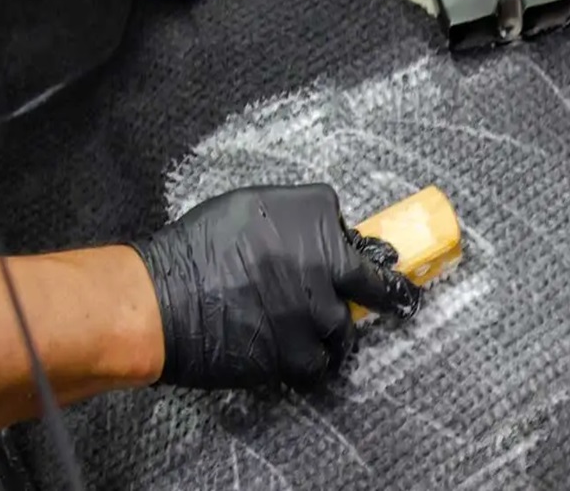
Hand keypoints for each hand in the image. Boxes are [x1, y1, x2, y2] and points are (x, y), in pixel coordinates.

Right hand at [130, 184, 421, 389]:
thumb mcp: (248, 206)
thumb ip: (292, 217)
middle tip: (405, 300)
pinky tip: (300, 357)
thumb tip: (316, 229)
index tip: (362, 258)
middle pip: (375, 284)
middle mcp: (328, 265)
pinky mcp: (298, 355)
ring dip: (334, 331)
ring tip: (322, 334)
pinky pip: (320, 363)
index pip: (355, 234)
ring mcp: (317, 314)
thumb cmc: (197, 246)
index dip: (353, 249)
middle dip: (393, 294)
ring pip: (344, 328)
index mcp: (315, 221)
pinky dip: (313, 362)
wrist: (164, 300)